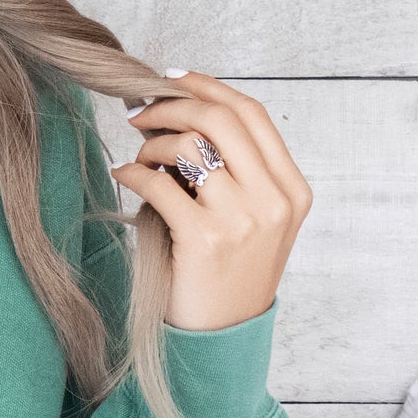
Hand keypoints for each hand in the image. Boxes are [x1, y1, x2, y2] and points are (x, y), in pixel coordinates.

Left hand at [111, 69, 312, 332]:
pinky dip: (134, 173)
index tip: (172, 79)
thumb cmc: (226, 277)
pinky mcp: (205, 239)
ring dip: (154, 145)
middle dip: (174, 106)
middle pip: (222, 118)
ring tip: (140, 160)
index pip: (253, 114)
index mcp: (292, 190)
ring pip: (192, 146)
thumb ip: (235, 173)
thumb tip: (183, 118)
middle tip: (141, 114)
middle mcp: (274, 200)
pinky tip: (125, 176)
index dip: (208, 87)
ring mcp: (244, 219)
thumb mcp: (250, 221)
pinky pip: (161, 184)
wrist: (221, 338)